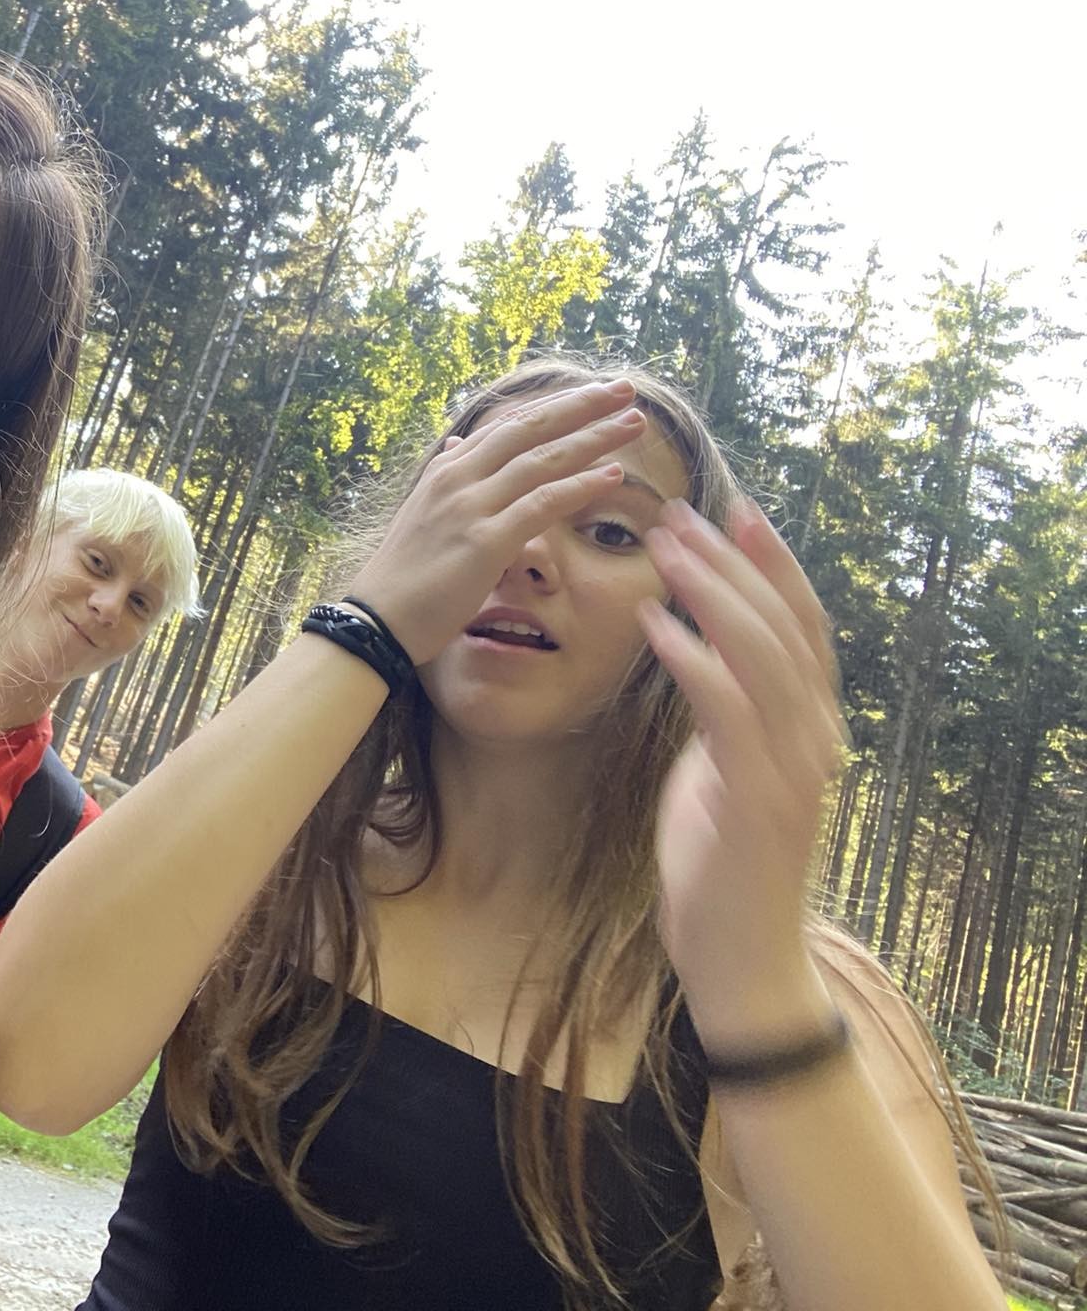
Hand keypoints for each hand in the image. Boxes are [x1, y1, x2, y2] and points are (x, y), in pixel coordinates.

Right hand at [345, 380, 649, 662]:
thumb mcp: (423, 512)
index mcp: (448, 469)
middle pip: (532, 429)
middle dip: (582, 405)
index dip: (555, 407)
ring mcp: (472, 506)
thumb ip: (446, 477)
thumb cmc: (403, 574)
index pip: (510, 425)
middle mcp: (460, 477)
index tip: (592, 393)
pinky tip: (612, 476)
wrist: (377, 618)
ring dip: (593, 438)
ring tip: (633, 422)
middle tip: (624, 389)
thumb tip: (458, 446)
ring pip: (544, 460)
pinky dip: (580, 487)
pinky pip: (543, 504)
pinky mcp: (485, 540)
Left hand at [640, 499, 845, 1044]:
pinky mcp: (761, 797)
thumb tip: (699, 657)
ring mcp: (795, 766)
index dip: (771, 564)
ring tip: (661, 548)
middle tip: (679, 511)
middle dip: (732, 560)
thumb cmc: (721, 862)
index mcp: (809, 726)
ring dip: (710, 592)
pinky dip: (692, 656)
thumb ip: (723, 715)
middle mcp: (815, 736)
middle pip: (784, 624)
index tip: (731, 510)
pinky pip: (726, 708)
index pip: (800, 625)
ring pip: (761, 654)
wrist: (740, 957)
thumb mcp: (721, 771)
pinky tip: (652, 621)